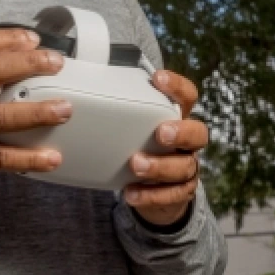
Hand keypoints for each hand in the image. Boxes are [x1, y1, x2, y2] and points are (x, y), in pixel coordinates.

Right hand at [0, 27, 69, 192]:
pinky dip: (28, 158)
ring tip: (64, 110)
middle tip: (55, 64)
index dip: (9, 38)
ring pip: (0, 116)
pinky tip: (51, 157)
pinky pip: (0, 157)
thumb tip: (12, 57)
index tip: (33, 39)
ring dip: (36, 112)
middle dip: (28, 64)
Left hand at [125, 70, 207, 227]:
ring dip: (160, 166)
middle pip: (198, 133)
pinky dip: (151, 195)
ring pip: (184, 166)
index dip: (177, 87)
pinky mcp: (180, 192)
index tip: (158, 79)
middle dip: (180, 133)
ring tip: (136, 165)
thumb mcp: (134, 125)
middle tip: (160, 133)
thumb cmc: (140, 144)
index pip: (187, 96)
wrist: (153, 187)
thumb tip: (77, 92)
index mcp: (177, 118)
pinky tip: (131, 193)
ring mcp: (186, 166)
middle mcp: (187, 142)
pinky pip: (172, 195)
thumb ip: (119, 109)